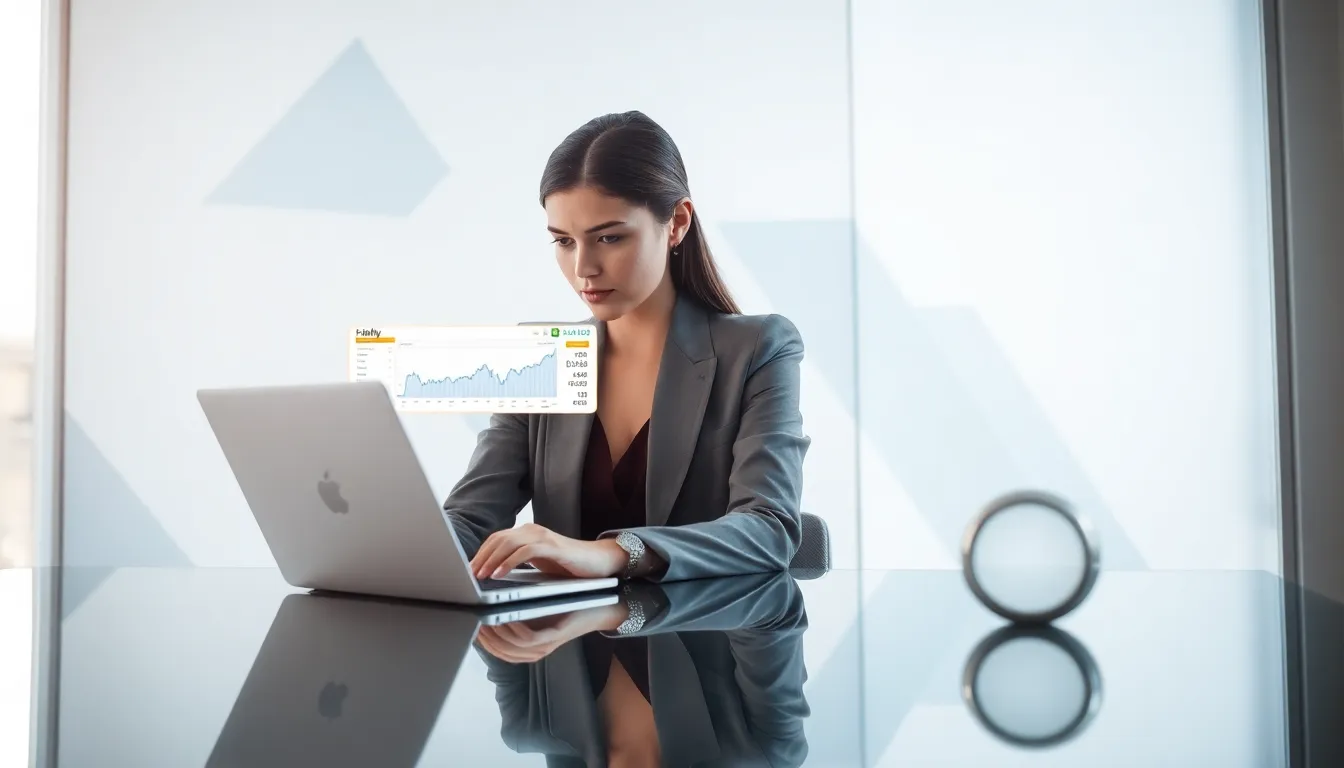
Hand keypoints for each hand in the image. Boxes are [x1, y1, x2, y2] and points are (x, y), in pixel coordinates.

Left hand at [471, 523, 626, 578]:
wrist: (599, 562)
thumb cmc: (568, 566)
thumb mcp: (538, 565)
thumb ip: (518, 564)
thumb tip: (493, 576)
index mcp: (526, 533)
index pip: (496, 539)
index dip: (480, 553)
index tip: (468, 570)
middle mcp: (532, 530)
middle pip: (498, 539)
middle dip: (481, 557)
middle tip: (469, 575)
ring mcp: (542, 536)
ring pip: (508, 543)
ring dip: (491, 560)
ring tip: (481, 575)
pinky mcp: (552, 545)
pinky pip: (524, 551)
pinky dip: (509, 562)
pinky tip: (500, 574)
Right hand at [476, 603, 628, 662]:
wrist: (599, 603)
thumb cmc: (565, 602)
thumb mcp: (537, 607)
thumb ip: (516, 609)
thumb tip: (489, 600)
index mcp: (529, 647)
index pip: (498, 651)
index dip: (482, 640)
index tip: (469, 624)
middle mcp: (535, 652)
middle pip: (501, 652)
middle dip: (484, 637)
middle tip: (472, 619)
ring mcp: (545, 647)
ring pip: (511, 648)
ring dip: (496, 633)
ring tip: (485, 617)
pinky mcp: (555, 637)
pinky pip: (528, 640)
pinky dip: (513, 629)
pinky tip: (505, 617)